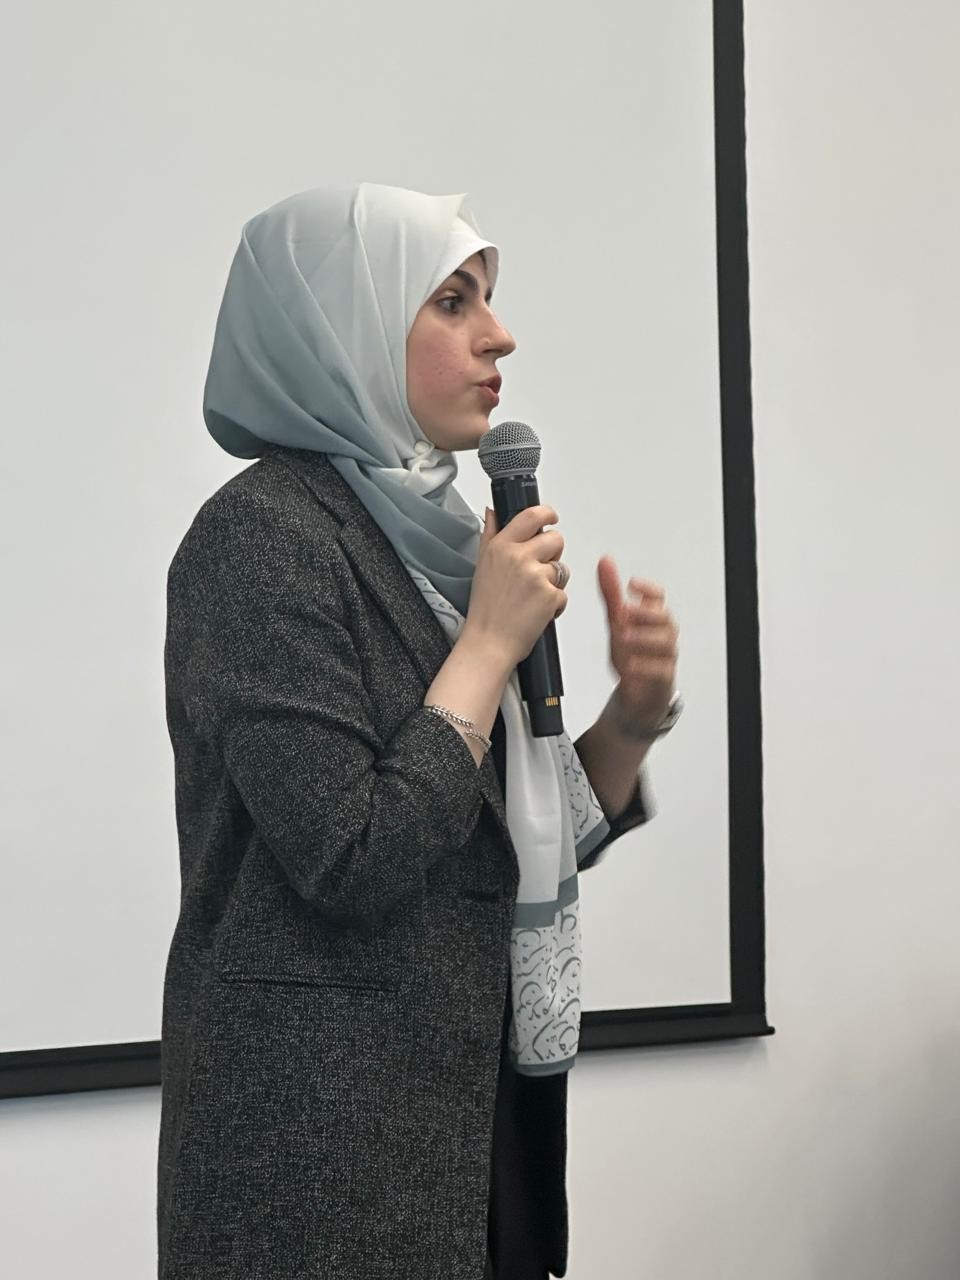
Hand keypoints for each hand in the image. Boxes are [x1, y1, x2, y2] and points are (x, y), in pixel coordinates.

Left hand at [596, 556, 678, 731]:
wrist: (636, 692)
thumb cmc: (632, 653)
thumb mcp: (617, 620)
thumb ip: (611, 592)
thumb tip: (605, 562)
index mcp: (651, 617)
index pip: (657, 596)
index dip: (648, 589)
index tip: (632, 584)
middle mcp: (661, 634)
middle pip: (665, 618)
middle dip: (646, 614)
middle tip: (626, 612)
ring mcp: (664, 656)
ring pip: (665, 643)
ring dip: (644, 638)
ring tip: (625, 637)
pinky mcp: (663, 678)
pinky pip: (661, 671)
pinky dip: (645, 667)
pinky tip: (631, 665)